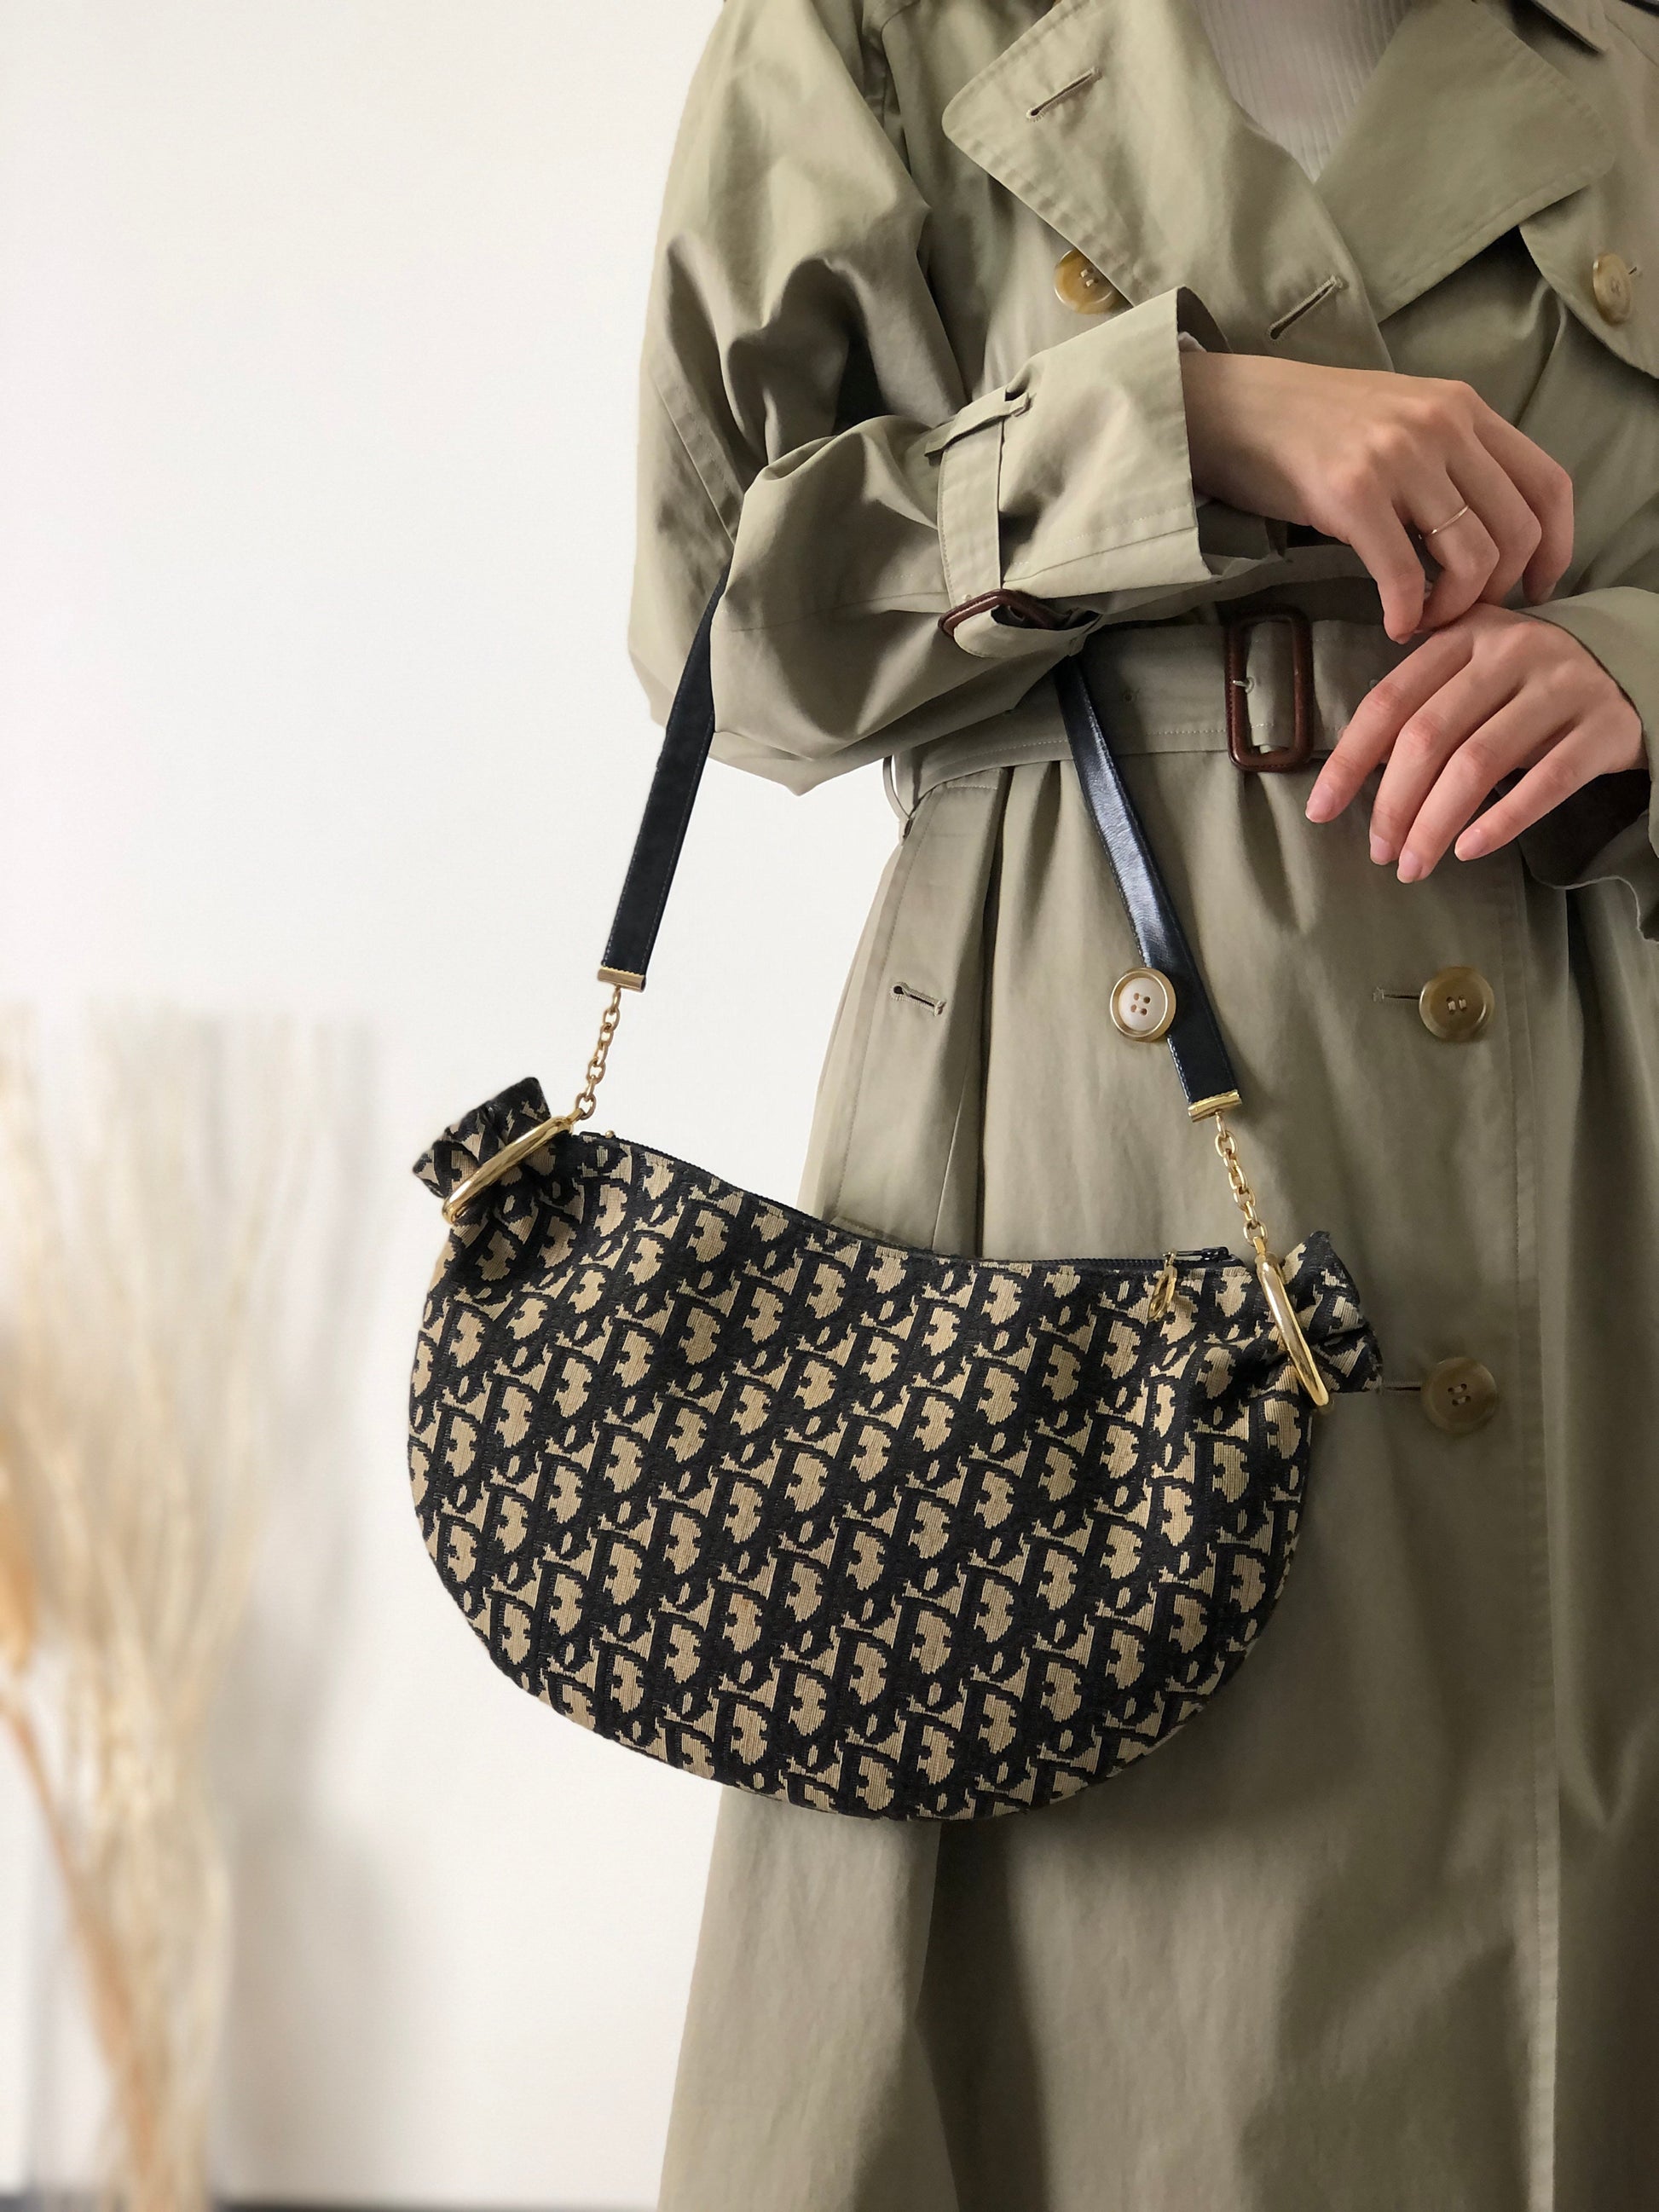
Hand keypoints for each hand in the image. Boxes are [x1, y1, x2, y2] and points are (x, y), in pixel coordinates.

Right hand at [1179, 352, 1573, 641]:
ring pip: (1472, 557)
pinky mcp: (1354, 494)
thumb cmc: (1310, 427)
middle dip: (1499, 590)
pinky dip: (1408, 614)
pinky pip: (1406, 574)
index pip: (1547, 483)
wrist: (1232, 409)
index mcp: (1464, 408)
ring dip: (1454, 608)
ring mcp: (1400, 458)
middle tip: (1463, 613)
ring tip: (1425, 619)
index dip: (1557, 547)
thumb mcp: (1400, 421)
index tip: (1537, 587)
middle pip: (1517, 531)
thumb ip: (1449, 459)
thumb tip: (1486, 529)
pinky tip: (1394, 626)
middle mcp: (1443, 426)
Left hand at [1304, 604, 1643, 877]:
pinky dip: (1502, 821)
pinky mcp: (1605, 726)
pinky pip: (1546, 782)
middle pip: (1429, 736)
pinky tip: (1468, 850)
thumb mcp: (1476, 672)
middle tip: (1380, 852)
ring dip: (1435, 824)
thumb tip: (1356, 773)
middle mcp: (1513, 651)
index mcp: (1465, 636)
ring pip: (1479, 763)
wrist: (1636, 667)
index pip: (1390, 700)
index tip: (1321, 810)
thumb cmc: (1530, 684)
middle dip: (1393, 804)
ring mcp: (1562, 686)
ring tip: (1414, 865)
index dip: (1349, 760)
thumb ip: (1424, 703)